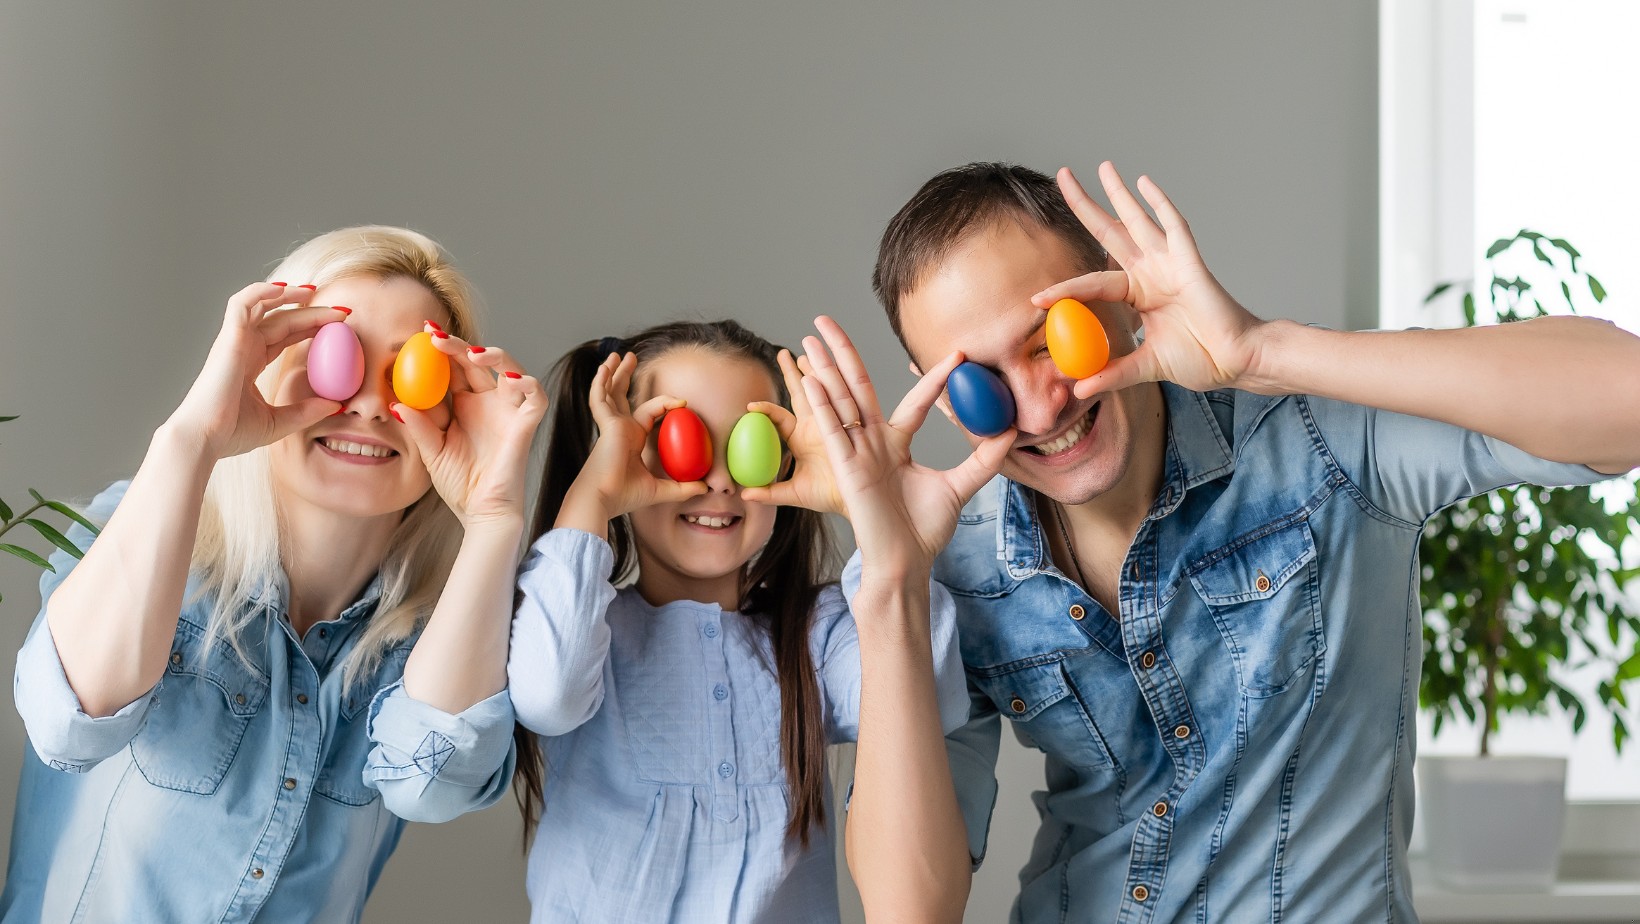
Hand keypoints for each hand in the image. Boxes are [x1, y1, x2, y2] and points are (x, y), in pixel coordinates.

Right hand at [167, 282, 345, 460]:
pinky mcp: (229, 338)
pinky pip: (242, 303)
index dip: (310, 326)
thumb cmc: (231, 433)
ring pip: (262, 304)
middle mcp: (243, 348)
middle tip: (342, 311)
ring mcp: (234, 341)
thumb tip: (338, 405)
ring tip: (314, 291)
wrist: (205, 438)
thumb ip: (307, 411)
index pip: (285, 335)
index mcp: (251, 363)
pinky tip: (286, 290)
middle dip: (311, 311)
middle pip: (281, 318)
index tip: (340, 325)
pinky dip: (261, 291)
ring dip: (287, 293)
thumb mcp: (280, 422)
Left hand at [394, 329, 548, 529]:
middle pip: (479, 361)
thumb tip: (396, 403)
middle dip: (459, 345)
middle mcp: (489, 402)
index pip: (454, 368)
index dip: (441, 349)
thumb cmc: (460, 485)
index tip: (420, 333)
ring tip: (473, 353)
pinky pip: (535, 396)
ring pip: (512, 368)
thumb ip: (419, 427)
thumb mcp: (431, 452)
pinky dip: (528, 383)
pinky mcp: (526, 424)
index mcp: (466, 405)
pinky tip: (511, 379)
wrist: (481, 513)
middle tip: (435, 336)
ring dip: (496, 355)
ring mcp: (509, 411)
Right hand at [560, 351, 707, 526]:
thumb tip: (705, 487)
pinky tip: (605, 368)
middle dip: (625, 377)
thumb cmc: (625, 497)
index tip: (682, 403)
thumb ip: (682, 487)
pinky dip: (601, 383)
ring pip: (611, 392)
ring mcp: (611, 425)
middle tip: (631, 358)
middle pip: (621, 396)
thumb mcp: (661, 490)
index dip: (663, 405)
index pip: (646, 413)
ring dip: (615, 373)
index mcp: (630, 440)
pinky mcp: (607, 424)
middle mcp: (620, 429)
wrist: (605, 500)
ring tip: (619, 355)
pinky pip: (601, 398)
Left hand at [740, 348, 842, 514]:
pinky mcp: (851, 422)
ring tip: (806, 346)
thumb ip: (770, 492)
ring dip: (813, 367)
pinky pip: (840, 397)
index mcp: (802, 438)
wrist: (861, 501)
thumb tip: (745, 494)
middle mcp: (817, 424)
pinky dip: (832, 381)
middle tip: (784, 353)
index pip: (780, 416)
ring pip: (821, 387)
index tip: (750, 405)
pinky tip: (825, 366)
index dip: (766, 409)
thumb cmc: (830, 495)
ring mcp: (834, 420)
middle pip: (802, 392)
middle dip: (794, 371)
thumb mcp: (796, 493)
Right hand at [798, 316, 1012, 576]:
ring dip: (825, 367)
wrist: (905, 561)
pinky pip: (832, 429)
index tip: (958, 353)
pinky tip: (811, 377)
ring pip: (840, 401)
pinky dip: (822, 403)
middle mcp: (873, 443)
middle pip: (858, 388)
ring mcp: (857, 453)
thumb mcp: (960, 488)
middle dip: (843, 353)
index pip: (916, 401)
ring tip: (811, 335)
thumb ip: (982, 459)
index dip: (935, 378)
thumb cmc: (924, 531)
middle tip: (827, 320)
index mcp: (896, 445)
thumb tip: (1009, 430)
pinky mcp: (846, 467)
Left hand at [1032, 162, 1264, 398]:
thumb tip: (1079, 391)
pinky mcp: (1191, 263)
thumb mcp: (1147, 368)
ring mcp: (1171, 264)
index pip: (1093, 283)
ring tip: (1103, 166)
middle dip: (1086, 204)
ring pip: (1139, 220)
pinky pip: (1174, 227)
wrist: (1236, 361)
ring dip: (1121, 193)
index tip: (1036, 299)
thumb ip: (1114, 375)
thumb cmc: (1200, 359)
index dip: (1065, 289)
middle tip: (1063, 175)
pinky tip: (1145, 184)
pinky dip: (1160, 205)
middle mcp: (1151, 273)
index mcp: (1138, 295)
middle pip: (1111, 232)